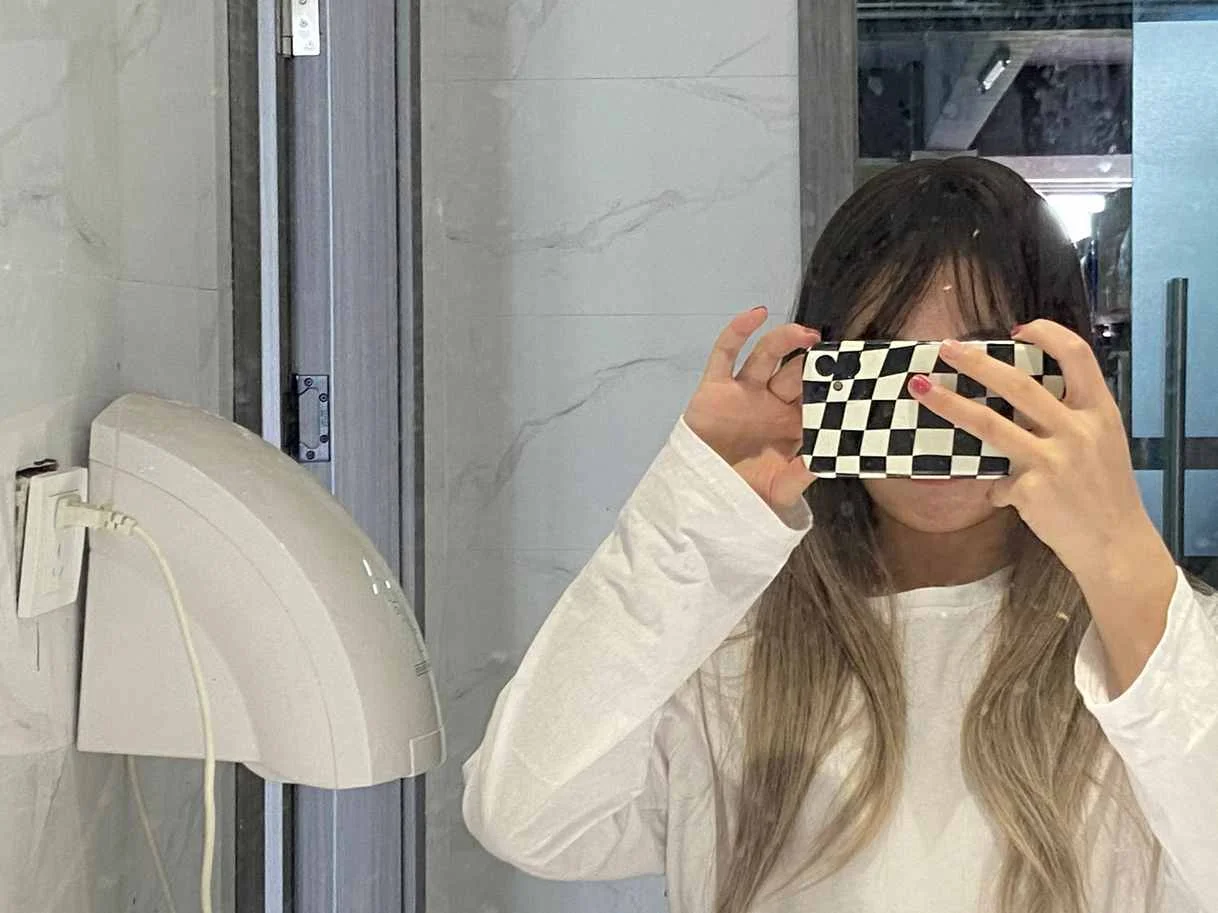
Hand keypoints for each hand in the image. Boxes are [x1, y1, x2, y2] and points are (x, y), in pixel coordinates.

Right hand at [684, 307, 819, 511]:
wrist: (700, 500)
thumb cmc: (743, 494)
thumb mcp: (782, 490)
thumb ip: (804, 473)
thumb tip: (829, 456)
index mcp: (791, 423)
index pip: (816, 397)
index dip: (833, 385)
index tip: (856, 373)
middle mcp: (770, 402)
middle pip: (796, 372)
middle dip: (815, 362)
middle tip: (835, 354)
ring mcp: (744, 391)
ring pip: (767, 356)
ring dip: (786, 340)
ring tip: (807, 334)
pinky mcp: (715, 387)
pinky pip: (726, 353)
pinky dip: (738, 331)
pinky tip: (756, 314)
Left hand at [908, 320, 1165, 581]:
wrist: (1116, 547)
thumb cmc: (1105, 493)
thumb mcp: (1102, 445)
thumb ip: (1067, 420)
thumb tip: (1014, 403)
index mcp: (1100, 412)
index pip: (1078, 355)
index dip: (1047, 335)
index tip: (1018, 329)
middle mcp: (1078, 430)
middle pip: (1018, 384)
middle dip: (977, 362)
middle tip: (946, 347)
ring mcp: (1053, 460)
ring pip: (989, 424)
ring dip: (949, 404)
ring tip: (920, 388)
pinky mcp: (1032, 490)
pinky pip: (998, 483)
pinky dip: (1000, 490)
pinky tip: (1010, 499)